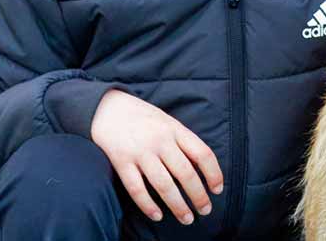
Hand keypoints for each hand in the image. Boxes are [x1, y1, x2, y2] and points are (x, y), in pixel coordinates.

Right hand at [90, 89, 222, 224]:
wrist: (107, 107)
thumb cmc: (143, 117)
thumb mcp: (168, 122)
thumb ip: (183, 141)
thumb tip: (202, 169)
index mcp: (176, 130)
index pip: (202, 154)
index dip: (214, 173)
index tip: (217, 189)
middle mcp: (160, 141)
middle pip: (185, 173)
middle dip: (198, 196)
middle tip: (205, 210)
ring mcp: (140, 152)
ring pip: (164, 185)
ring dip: (178, 205)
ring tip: (186, 218)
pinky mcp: (121, 161)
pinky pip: (136, 188)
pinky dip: (148, 205)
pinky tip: (157, 216)